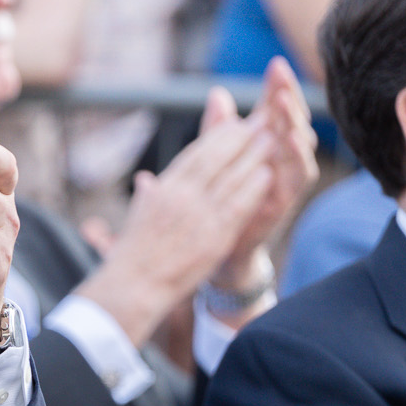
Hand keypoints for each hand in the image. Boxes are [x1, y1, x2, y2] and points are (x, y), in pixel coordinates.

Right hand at [71, 83, 277, 346]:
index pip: (194, 154)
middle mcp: (179, 196)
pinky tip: (269, 174)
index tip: (235, 123)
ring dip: (254, 155)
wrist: (133, 286)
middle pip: (216, 157)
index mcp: (162, 190)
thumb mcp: (137, 217)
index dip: (218, 136)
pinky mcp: (213, 236)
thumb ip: (148, 195)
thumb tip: (145, 180)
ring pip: (231, 176)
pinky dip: (254, 187)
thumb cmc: (132, 256)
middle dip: (241, 136)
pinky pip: (238, 204)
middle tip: (262, 119)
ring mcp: (197, 215)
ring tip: (273, 138)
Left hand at [214, 56, 317, 288]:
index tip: (276, 64)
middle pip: (292, 120)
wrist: (221, 246)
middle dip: (289, 97)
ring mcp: (285, 178)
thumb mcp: (214, 157)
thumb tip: (217, 92)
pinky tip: (291, 142)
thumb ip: (217, 128)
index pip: (275, 109)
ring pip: (299, 145)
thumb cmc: (221, 196)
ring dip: (294, 122)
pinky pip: (298, 176)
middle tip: (282, 76)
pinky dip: (297, 158)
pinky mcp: (285, 199)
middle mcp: (280, 157)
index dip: (277, 87)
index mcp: (264, 143)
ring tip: (285, 103)